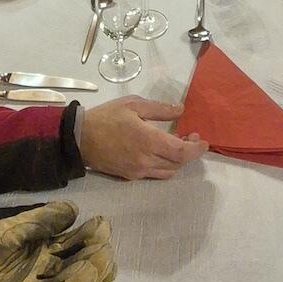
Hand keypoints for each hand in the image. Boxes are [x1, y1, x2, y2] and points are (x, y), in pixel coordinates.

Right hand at [79, 97, 207, 179]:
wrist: (79, 139)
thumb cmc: (106, 117)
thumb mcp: (133, 105)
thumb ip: (159, 109)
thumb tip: (180, 110)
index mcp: (148, 141)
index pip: (182, 152)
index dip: (197, 149)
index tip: (203, 141)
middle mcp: (146, 160)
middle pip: (178, 163)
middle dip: (189, 152)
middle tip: (191, 136)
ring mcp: (138, 171)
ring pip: (168, 171)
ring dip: (177, 160)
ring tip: (177, 144)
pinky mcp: (130, 176)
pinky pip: (155, 174)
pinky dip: (164, 165)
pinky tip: (161, 152)